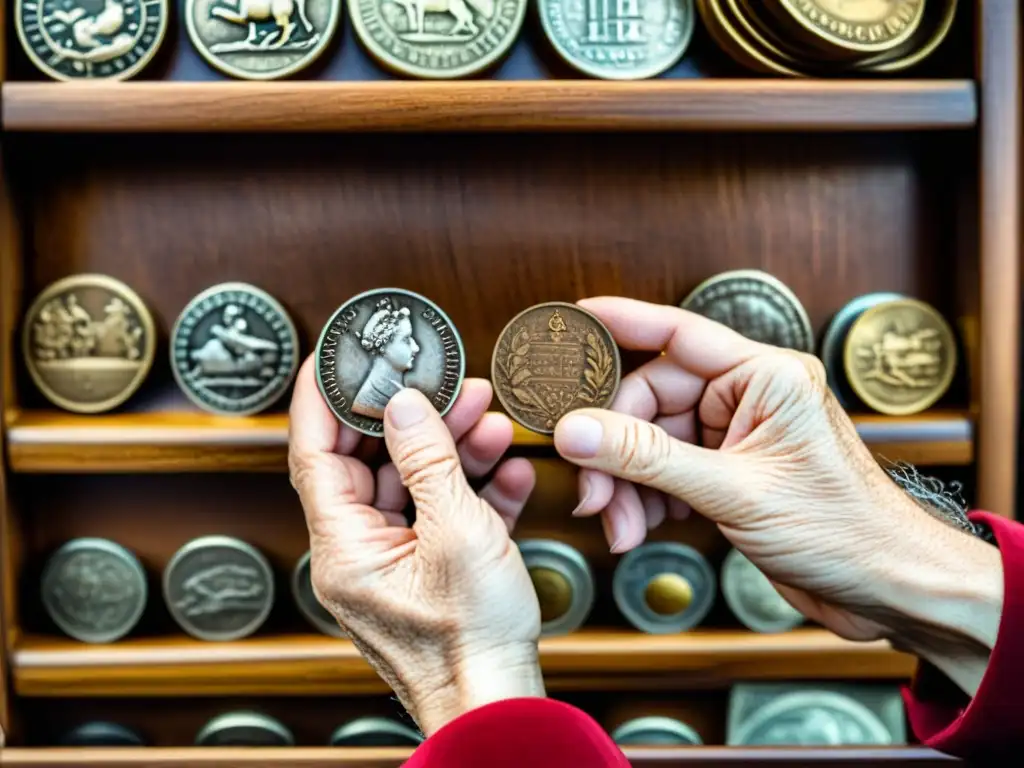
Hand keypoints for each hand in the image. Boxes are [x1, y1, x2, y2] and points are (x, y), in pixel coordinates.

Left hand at [288, 356, 543, 734]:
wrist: (500, 706)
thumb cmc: (470, 645)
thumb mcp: (456, 533)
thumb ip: (427, 462)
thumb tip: (402, 406)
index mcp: (344, 549)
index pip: (314, 456)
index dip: (319, 400)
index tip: (330, 358)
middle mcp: (362, 554)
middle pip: (374, 466)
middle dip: (415, 420)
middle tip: (445, 385)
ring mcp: (399, 563)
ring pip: (417, 486)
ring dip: (455, 451)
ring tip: (490, 421)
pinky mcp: (434, 573)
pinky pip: (446, 517)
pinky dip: (477, 491)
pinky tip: (509, 473)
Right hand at [553, 298, 1001, 693]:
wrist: (886, 590)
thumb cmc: (845, 531)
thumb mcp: (734, 492)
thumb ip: (648, 459)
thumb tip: (578, 431)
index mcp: (766, 377)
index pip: (678, 334)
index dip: (621, 323)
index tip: (574, 320)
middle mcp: (749, 398)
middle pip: (650, 400)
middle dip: (615, 449)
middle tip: (592, 488)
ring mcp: (736, 436)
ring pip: (651, 442)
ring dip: (625, 484)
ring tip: (619, 523)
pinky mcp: (728, 474)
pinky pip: (665, 472)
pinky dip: (645, 499)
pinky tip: (641, 526)